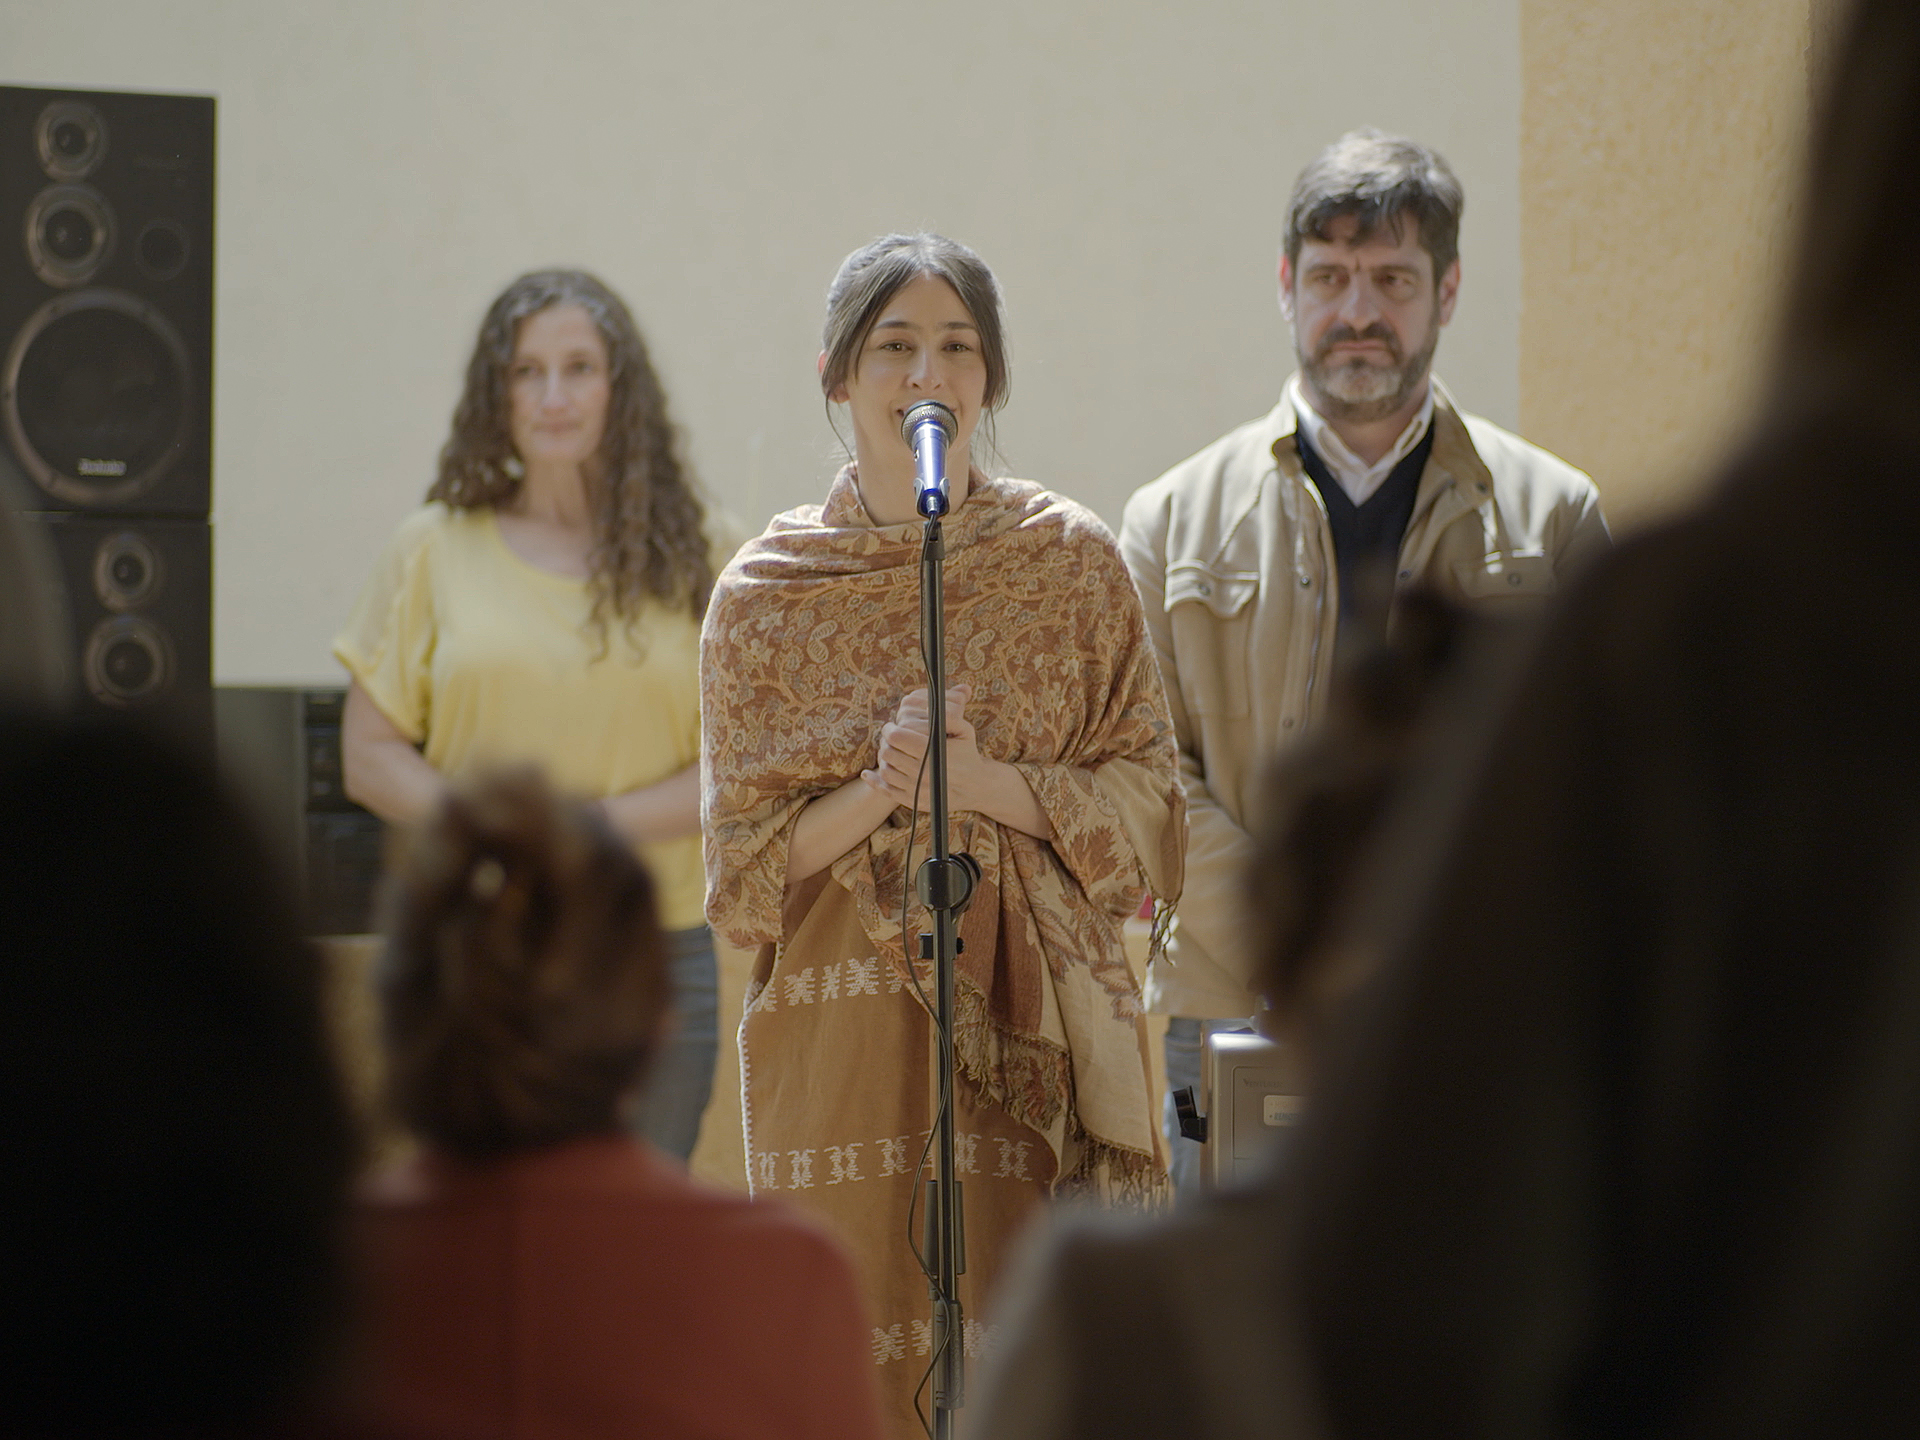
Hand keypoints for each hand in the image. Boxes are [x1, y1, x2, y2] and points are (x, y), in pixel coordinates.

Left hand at [864, 684, 979, 812]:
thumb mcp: (965, 731)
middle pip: (888, 752)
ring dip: (884, 758)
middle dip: (886, 741)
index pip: (897, 737)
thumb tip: (940, 700)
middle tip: (891, 737)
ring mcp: (917, 790)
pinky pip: (885, 791)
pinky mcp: (912, 801)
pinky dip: (873, 781)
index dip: (891, 729)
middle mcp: (923, 773)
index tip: (893, 725)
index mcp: (933, 753)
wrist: (976, 786)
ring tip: (891, 750)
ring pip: (885, 770)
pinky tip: (867, 774)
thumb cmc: (967, 753)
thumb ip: (950, 715)